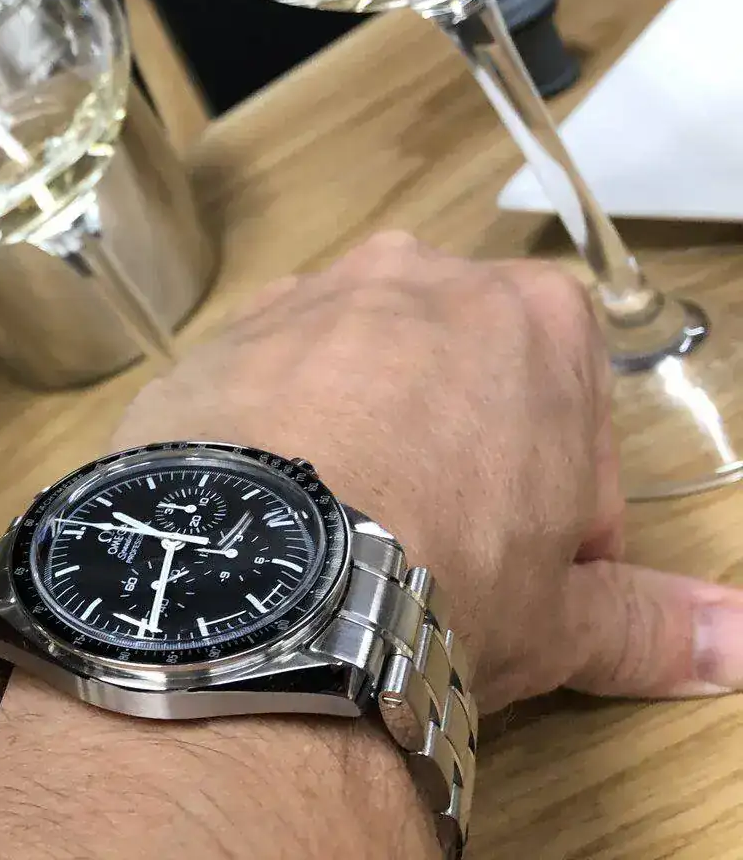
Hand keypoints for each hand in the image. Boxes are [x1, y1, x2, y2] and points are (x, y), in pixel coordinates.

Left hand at [112, 231, 742, 710]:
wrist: (261, 573)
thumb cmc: (443, 580)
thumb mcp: (562, 618)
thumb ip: (651, 616)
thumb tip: (738, 638)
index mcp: (537, 319)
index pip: (572, 422)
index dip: (559, 513)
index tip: (526, 573)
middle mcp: (420, 275)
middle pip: (461, 377)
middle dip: (460, 457)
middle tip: (433, 558)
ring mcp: (309, 295)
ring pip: (359, 369)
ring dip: (363, 436)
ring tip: (343, 539)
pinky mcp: (221, 333)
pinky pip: (267, 380)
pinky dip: (275, 431)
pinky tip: (269, 510)